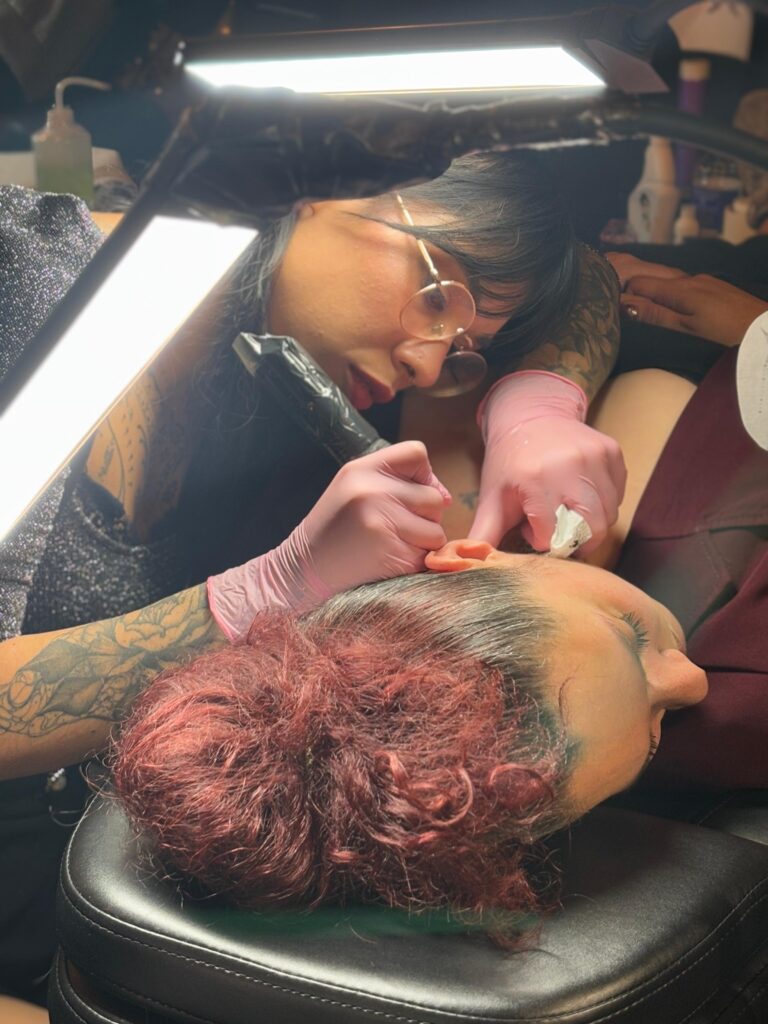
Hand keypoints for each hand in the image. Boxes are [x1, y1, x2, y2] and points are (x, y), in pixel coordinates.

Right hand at [207, 441, 448, 639]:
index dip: (422, 476)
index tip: (408, 496)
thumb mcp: (354, 491)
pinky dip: (415, 564)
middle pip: (433, 498)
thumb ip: (396, 483)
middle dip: (423, 518)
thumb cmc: (334, 532)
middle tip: (392, 530)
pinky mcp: (392, 556)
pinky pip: (427, 557)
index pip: (416, 453)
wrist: (301, 574)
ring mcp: (382, 524)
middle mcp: (372, 492)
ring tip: (390, 547)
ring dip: (422, 544)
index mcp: (361, 470)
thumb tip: (445, 497)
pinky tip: (388, 563)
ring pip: (436, 531)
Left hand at [468, 371, 625, 553]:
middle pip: (591, 530)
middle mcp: (570, 467)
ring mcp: (596, 457)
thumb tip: (471, 565)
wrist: (532, 415)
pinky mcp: (613, 452)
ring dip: (590, 524)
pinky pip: (618, 496)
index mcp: (535, 480)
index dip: (542, 540)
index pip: (553, 536)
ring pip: (609, 515)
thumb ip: (483, 534)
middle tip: (557, 531)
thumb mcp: (492, 499)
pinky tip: (581, 495)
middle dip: (575, 541)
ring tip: (566, 510)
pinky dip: (604, 504)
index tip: (531, 529)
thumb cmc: (510, 463)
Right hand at [606, 253, 767, 346]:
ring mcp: (703, 281)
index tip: (608, 304)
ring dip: (650, 289)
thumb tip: (622, 304)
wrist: (763, 330)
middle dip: (632, 284)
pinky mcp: (713, 287)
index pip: (638, 282)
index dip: (621, 292)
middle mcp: (690, 279)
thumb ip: (655, 315)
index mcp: (680, 289)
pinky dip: (667, 291)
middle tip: (613, 298)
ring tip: (636, 304)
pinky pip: (682, 284)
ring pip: (666, 279)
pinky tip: (667, 304)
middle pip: (651, 274)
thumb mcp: (686, 329)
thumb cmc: (726, 334)